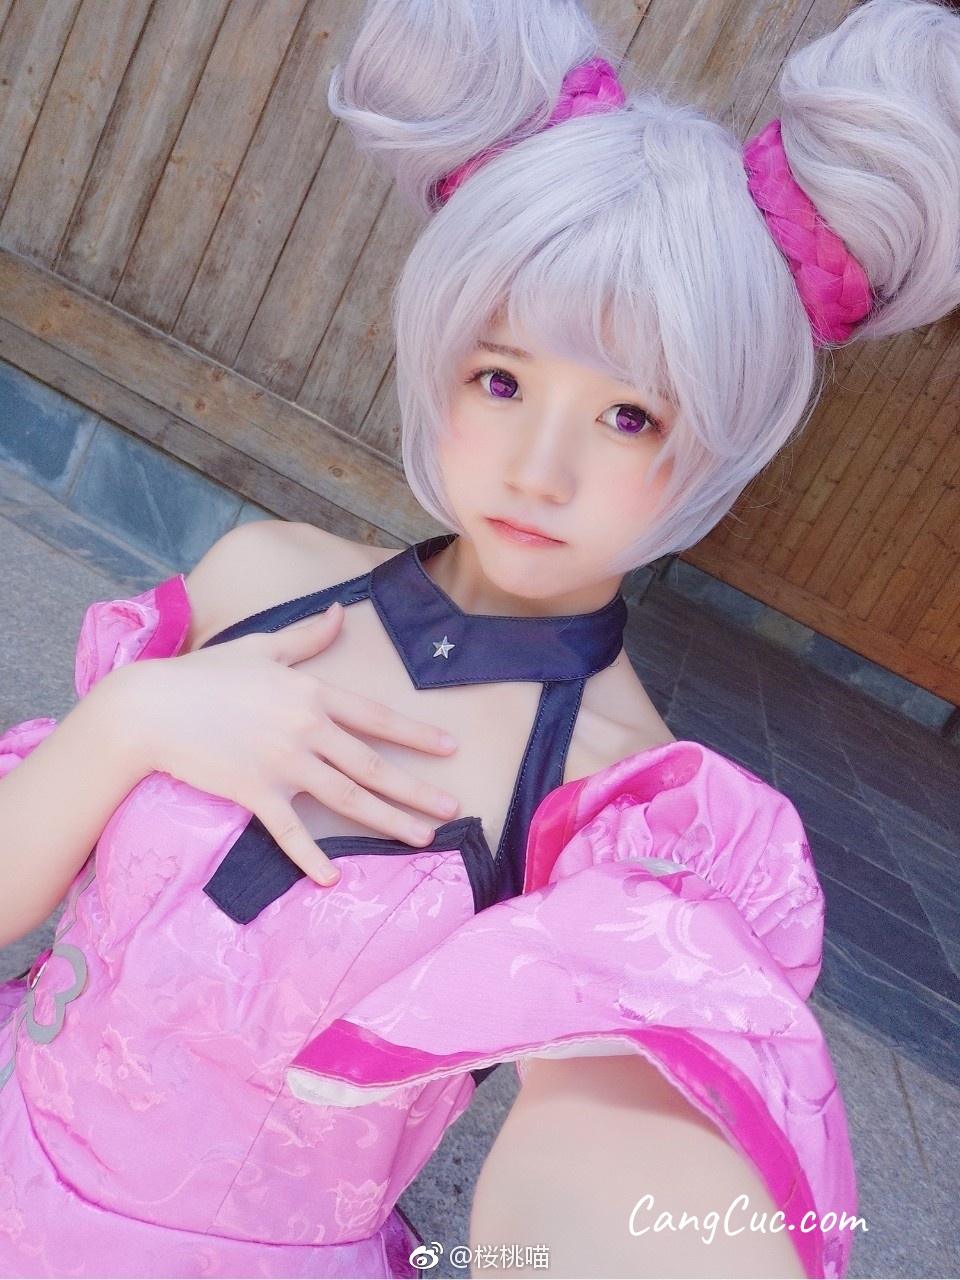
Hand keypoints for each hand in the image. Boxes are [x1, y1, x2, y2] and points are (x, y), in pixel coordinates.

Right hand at [115, 604, 457, 884]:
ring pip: (346, 797)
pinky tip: (333, 877)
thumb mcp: (262, 646)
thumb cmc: (206, 674)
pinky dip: (310, 856)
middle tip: (453, 809)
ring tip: (422, 838)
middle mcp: (306, 728)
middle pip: (372, 765)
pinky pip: (289, 830)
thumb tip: (341, 614)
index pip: (376, 717)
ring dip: (387, 820)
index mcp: (312, 692)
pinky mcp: (254, 791)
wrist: (151, 707)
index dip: (416, 735)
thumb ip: (307, 636)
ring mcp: (281, 762)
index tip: (450, 750)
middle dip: (416, 789)